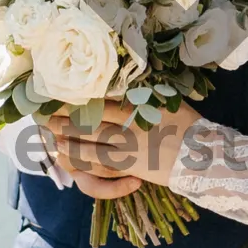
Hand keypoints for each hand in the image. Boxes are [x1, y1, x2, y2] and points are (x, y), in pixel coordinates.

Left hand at [46, 97, 202, 200]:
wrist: (203, 156)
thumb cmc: (189, 126)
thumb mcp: (170, 101)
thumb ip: (148, 93)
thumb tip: (130, 81)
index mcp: (139, 105)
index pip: (102, 98)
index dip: (79, 97)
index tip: (61, 92)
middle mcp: (130, 123)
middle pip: (90, 117)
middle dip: (65, 115)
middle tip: (44, 111)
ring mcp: (128, 145)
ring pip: (90, 139)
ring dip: (67, 135)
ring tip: (49, 131)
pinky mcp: (129, 165)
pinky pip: (97, 160)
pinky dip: (79, 155)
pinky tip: (65, 153)